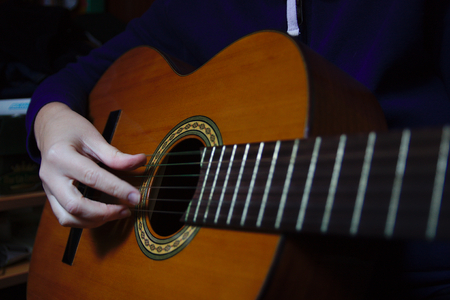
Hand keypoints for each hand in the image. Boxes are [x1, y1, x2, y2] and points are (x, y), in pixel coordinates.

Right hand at [34, 102, 146, 227]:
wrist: (50, 129)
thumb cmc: (72, 130)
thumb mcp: (93, 137)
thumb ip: (115, 155)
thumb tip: (140, 161)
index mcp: (61, 156)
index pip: (92, 177)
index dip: (117, 189)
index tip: (136, 196)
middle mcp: (50, 176)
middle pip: (75, 205)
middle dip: (104, 213)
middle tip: (126, 210)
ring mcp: (48, 188)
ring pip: (67, 217)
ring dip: (95, 221)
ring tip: (117, 213)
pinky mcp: (50, 196)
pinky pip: (64, 217)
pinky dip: (84, 221)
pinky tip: (102, 215)